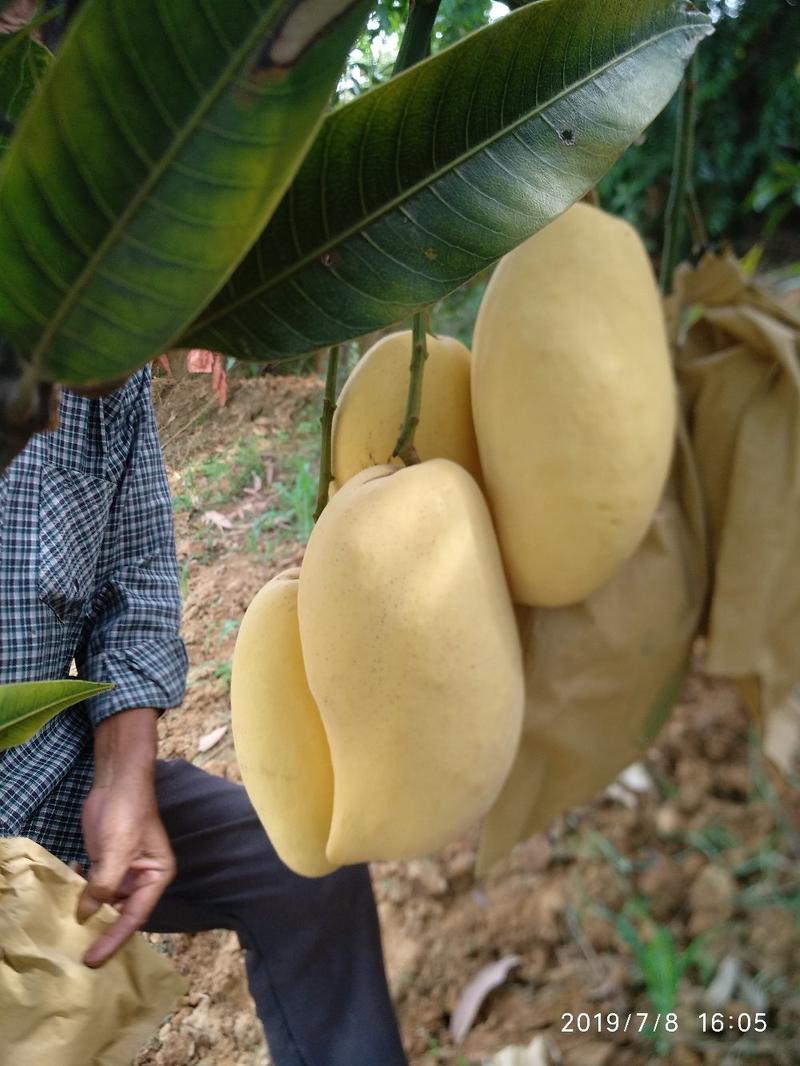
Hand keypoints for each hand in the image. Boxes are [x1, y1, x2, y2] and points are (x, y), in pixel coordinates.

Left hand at [76, 708, 175, 966]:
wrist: (118, 781)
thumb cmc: (128, 813)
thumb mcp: (117, 850)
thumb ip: (103, 885)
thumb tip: (85, 915)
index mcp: (157, 877)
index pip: (135, 917)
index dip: (113, 939)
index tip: (92, 959)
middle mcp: (143, 879)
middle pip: (120, 913)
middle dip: (99, 928)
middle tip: (76, 951)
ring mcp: (124, 871)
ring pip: (104, 901)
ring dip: (87, 908)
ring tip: (66, 924)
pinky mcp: (106, 862)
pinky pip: (93, 885)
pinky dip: (80, 886)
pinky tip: (70, 876)